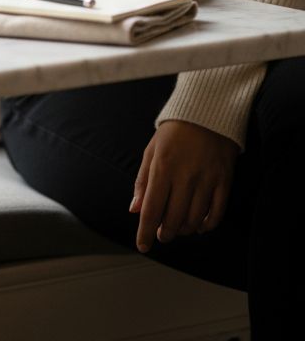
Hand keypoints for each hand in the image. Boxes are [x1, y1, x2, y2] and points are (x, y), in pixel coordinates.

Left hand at [130, 121, 238, 252]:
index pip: (151, 208)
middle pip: (173, 218)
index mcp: (163, 167)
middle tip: (161, 235)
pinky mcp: (224, 180)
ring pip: (194, 219)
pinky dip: (206, 225)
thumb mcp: (152, 150)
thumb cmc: (174, 132)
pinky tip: (198, 226)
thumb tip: (134, 209)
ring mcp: (206, 179)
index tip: (142, 246)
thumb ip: (143, 180)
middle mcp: (184, 175)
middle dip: (164, 233)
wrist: (207, 111)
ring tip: (177, 229)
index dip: (145, 231)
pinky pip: (217, 213)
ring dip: (183, 230)